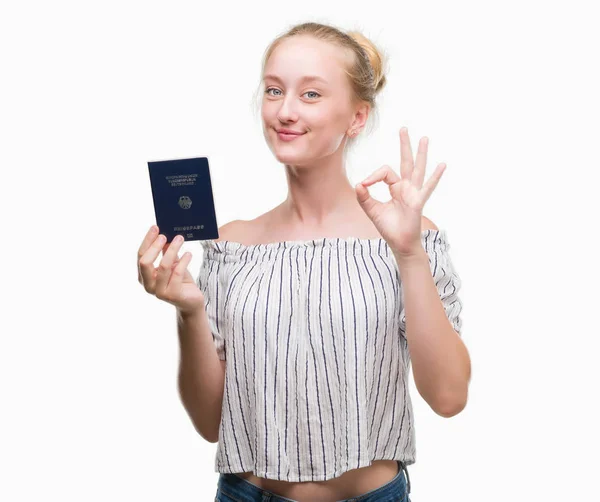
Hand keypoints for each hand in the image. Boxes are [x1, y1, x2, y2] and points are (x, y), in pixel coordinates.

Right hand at [137, 225, 204, 315]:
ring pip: (163, 266)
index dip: (148, 241)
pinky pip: (177, 274)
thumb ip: (166, 252)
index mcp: (144, 276)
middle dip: (155, 246)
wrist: (191, 301)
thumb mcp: (172, 264)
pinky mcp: (173, 295)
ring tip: (180, 239)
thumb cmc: (180, 281)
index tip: (156, 227)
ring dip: (172, 250)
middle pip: (145, 262)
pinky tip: (188, 254)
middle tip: (165, 235)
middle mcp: (148, 285)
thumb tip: (165, 234)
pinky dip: (183, 261)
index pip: (141, 255)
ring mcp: (159, 292)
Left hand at [355, 127, 445, 256]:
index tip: (364, 185)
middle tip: (403, 128)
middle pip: (405, 162)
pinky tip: (442, 165)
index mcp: (395, 188)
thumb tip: (358, 184)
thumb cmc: (389, 228)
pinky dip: (435, 176)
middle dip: (404, 145)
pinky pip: (427, 187)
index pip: (385, 172)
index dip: (373, 176)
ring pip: (417, 169)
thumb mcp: (372, 211)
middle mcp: (406, 187)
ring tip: (424, 138)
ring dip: (421, 154)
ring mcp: (414, 193)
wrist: (399, 244)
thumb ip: (364, 198)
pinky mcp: (418, 201)